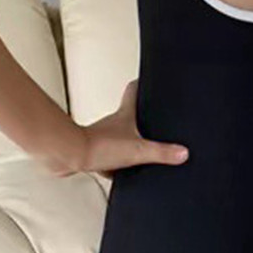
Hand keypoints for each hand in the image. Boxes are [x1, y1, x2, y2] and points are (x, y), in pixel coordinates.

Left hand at [56, 79, 188, 178]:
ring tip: (141, 151)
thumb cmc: (98, 147)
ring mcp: (103, 137)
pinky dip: (116, 164)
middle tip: (149, 118)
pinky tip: (122, 173)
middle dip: (138, 116)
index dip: (140, 83)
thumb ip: (162, 152)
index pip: (133, 91)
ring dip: (127, 142)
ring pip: (119, 137)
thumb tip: (183, 152)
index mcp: (125, 115)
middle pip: (128, 114)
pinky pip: (110, 157)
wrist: (70, 157)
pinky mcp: (95, 153)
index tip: (146, 78)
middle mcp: (113, 123)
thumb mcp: (138, 150)